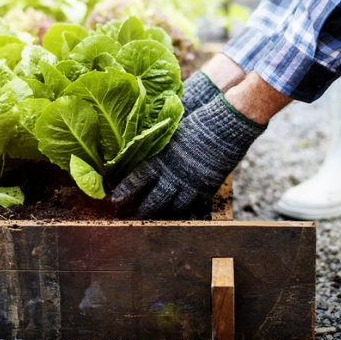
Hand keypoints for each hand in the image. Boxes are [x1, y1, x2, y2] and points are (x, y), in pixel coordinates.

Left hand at [111, 91, 265, 217]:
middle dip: (140, 212)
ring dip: (162, 215)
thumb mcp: (169, 127)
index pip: (135, 182)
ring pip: (173, 208)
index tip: (114, 201)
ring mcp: (191, 185)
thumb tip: (137, 140)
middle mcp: (173, 176)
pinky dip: (187, 213)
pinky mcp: (208, 188)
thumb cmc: (196, 118)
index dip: (124, 193)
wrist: (226, 124)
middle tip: (131, 217)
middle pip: (152, 201)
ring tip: (155, 221)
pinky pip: (195, 207)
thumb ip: (154, 139)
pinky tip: (182, 216)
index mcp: (159, 160)